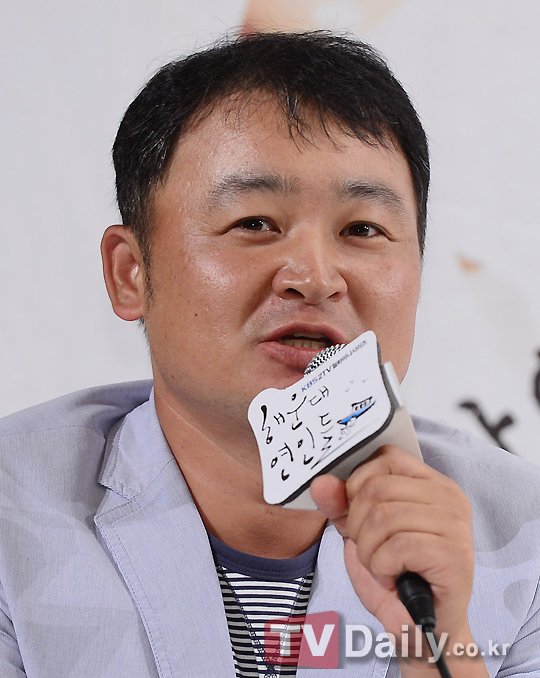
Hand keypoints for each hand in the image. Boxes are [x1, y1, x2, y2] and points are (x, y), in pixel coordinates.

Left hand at [311, 445, 482, 673]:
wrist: (420, 627)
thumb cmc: (395, 574)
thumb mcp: (359, 532)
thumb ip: (340, 504)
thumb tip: (320, 482)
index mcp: (431, 483)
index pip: (385, 457)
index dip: (358, 484)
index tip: (358, 514)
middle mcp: (449, 497)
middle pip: (377, 488)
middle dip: (357, 525)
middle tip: (370, 549)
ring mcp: (456, 525)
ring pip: (383, 516)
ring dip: (368, 550)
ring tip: (381, 565)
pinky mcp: (454, 555)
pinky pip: (398, 546)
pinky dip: (381, 566)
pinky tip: (393, 577)